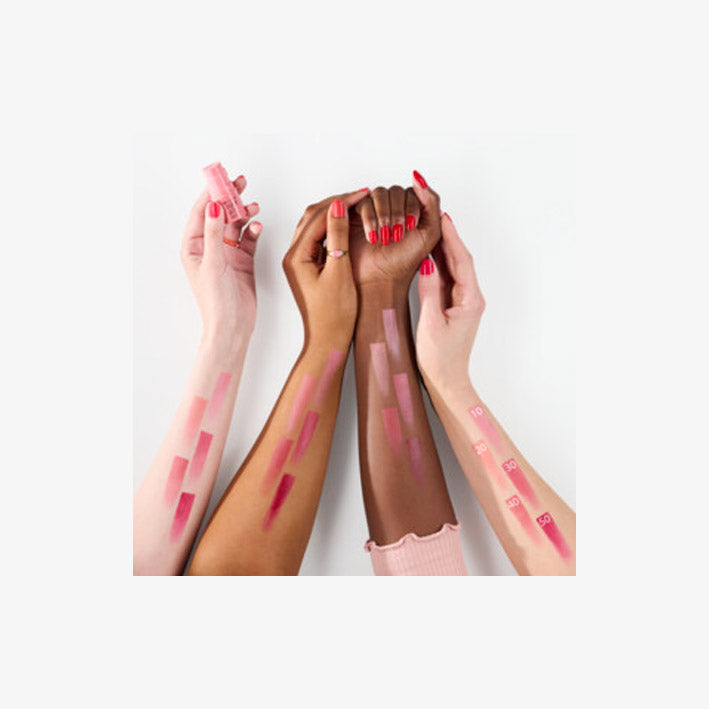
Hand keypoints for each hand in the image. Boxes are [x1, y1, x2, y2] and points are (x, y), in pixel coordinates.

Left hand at [180, 177, 260, 346]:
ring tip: (253, 207)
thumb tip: (215, 206)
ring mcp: (227, 254)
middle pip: (220, 215)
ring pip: (236, 225)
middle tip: (240, 182)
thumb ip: (215, 232)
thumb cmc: (216, 301)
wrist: (233, 326)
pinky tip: (258, 227)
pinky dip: (254, 231)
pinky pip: (249, 239)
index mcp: (193, 247)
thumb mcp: (213, 262)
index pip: (202, 213)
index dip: (211, 193)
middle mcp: (209, 248)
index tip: (221, 178)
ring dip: (245, 214)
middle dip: (230, 198)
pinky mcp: (243, 262)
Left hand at [282, 188, 369, 348]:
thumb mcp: (339, 271)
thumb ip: (338, 237)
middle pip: (313, 217)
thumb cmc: (334, 315)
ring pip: (315, 226)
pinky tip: (351, 225)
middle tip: (362, 194)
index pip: (318, 217)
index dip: (342, 201)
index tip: (363, 193)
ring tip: (359, 205)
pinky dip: (334, 228)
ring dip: (335, 213)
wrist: (328, 340)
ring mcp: (300, 262)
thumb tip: (339, 206)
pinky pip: (319, 239)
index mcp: (296, 256)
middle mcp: (293, 256)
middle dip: (337, 202)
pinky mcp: (308, 268)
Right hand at [348, 171, 440, 291]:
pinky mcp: (357, 214)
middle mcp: (395, 207)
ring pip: (379, 193)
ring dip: (383, 215)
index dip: (411, 208)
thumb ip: (431, 202)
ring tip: (384, 237)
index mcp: (415, 209)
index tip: (410, 228)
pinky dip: (369, 218)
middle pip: (395, 191)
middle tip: (396, 236)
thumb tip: (418, 177)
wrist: (380, 279)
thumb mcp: (430, 232)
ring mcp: (375, 209)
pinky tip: (372, 236)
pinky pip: (363, 202)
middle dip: (397, 213)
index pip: (414, 191)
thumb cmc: (404, 262)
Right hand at [416, 213, 485, 390]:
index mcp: (470, 299)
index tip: (440, 214)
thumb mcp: (430, 323)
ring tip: (428, 224)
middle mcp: (471, 296)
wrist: (447, 381)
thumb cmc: (439, 358)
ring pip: (454, 265)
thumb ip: (429, 291)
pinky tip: (428, 252)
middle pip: (459, 257)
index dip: (451, 235)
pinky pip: (448, 276)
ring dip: (442, 245)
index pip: (461, 259)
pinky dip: (439, 262)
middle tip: (433, 210)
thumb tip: (427, 263)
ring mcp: (464, 300)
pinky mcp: (455, 305)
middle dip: (447, 234)